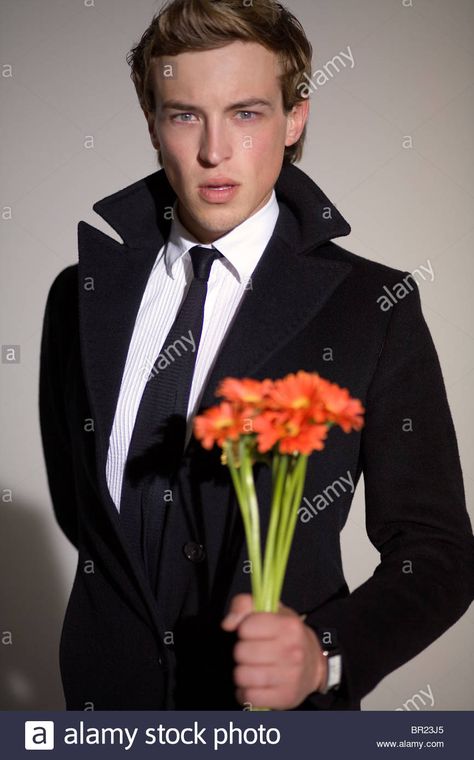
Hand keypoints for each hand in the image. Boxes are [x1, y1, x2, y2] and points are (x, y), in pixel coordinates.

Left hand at [221, 593, 327, 709]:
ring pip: (242, 676)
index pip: (246, 627)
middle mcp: (292, 650)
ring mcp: (290, 676)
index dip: (244, 629)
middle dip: (241, 652)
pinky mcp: (285, 697)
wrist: (315, 665)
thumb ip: (245, 605)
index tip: (252, 633)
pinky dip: (245, 693)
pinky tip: (253, 685)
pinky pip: (249, 697)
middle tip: (252, 652)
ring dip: (242, 673)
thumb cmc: (288, 636)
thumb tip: (228, 624)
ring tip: (252, 669)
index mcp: (288, 626)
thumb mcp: (272, 611)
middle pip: (241, 653)